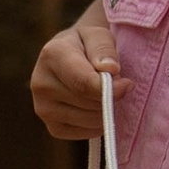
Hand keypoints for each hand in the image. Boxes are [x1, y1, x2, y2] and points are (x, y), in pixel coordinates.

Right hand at [31, 1, 119, 140]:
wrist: (71, 56)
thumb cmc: (88, 44)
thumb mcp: (98, 34)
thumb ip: (104, 48)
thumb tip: (110, 69)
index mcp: (51, 55)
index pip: (84, 83)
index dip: (110, 89)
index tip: (128, 84)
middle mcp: (40, 83)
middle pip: (89, 103)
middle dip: (110, 98)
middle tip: (116, 85)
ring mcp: (43, 108)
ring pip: (89, 121)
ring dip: (106, 111)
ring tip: (104, 94)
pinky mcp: (52, 127)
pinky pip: (84, 133)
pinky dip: (98, 125)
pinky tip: (97, 108)